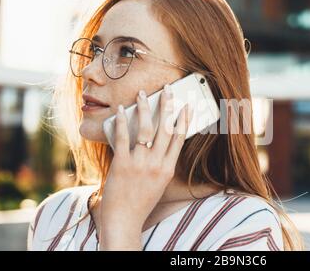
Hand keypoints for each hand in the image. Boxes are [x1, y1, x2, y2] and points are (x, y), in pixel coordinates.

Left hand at [99, 84, 192, 249]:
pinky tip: (122, 109)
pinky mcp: (122, 164)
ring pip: (146, 129)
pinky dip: (123, 121)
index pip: (179, 139)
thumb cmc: (141, 201)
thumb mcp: (159, 183)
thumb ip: (161, 163)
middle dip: (168, 106)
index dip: (184, 120)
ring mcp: (140, 163)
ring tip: (143, 94)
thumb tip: (157, 140)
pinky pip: (123, 137)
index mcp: (168, 169)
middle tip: (168, 90)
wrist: (124, 219)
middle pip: (165, 129)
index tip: (187, 106)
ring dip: (145, 108)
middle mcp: (157, 164)